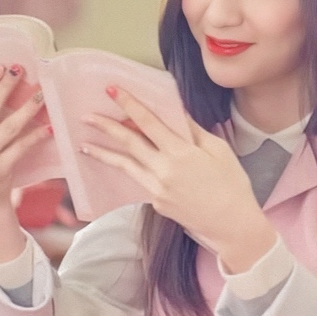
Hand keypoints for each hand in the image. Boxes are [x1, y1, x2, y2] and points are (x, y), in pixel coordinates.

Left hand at [80, 87, 276, 272]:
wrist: (232, 225)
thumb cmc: (232, 184)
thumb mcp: (219, 150)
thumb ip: (193, 130)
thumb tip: (176, 113)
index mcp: (180, 153)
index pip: (148, 122)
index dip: (129, 104)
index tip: (112, 90)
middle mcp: (162, 170)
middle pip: (129, 143)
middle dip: (106, 127)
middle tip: (86, 116)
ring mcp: (156, 189)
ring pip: (125, 165)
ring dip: (103, 154)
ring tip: (84, 145)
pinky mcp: (156, 203)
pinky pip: (139, 180)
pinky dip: (129, 169)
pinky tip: (123, 164)